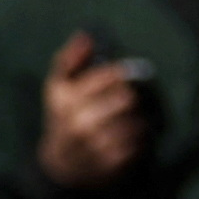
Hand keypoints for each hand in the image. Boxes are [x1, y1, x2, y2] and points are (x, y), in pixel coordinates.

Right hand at [36, 30, 149, 190]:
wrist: (61, 164)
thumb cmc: (62, 117)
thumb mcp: (57, 87)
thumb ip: (70, 59)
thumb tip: (86, 35)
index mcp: (66, 99)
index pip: (111, 77)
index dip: (126, 70)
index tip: (136, 69)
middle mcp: (80, 122)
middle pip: (127, 98)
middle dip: (132, 95)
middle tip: (129, 98)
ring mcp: (96, 145)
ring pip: (137, 120)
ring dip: (138, 117)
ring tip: (129, 117)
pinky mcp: (112, 162)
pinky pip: (140, 142)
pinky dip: (140, 137)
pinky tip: (131, 135)